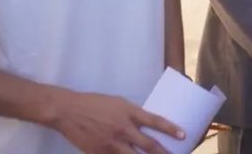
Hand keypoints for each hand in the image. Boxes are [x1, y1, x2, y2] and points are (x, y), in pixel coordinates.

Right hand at [48, 90, 184, 153]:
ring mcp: (112, 143)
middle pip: (149, 145)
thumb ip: (133, 114)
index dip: (170, 129)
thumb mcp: (118, 103)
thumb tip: (146, 125)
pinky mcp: (101, 153)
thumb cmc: (94, 103)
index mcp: (129, 112)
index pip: (155, 121)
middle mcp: (123, 128)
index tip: (183, 135)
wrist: (68, 111)